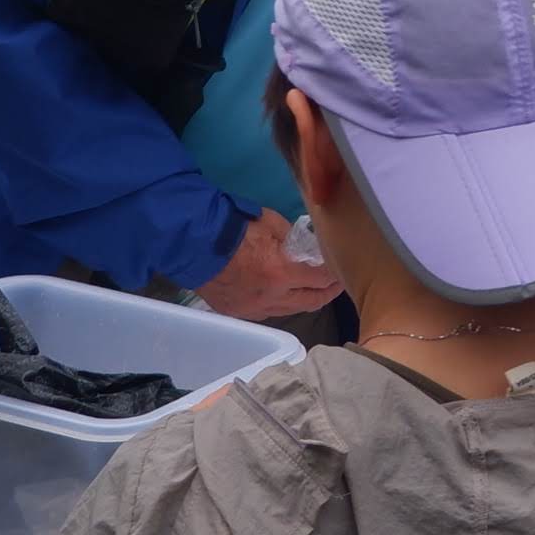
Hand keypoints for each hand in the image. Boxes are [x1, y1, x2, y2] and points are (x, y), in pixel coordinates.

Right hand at [195, 209, 342, 322]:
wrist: (192, 243)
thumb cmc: (234, 227)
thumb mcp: (271, 223)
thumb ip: (293, 237)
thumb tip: (307, 245)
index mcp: (282, 273)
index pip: (321, 280)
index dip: (334, 276)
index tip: (342, 270)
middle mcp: (272, 297)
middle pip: (310, 302)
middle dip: (326, 293)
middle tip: (335, 284)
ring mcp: (253, 308)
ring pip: (289, 310)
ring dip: (303, 300)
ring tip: (312, 290)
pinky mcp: (238, 312)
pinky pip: (267, 311)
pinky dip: (280, 303)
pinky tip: (283, 294)